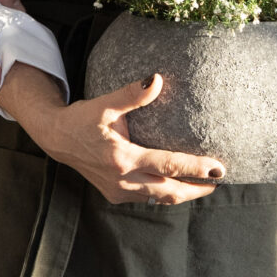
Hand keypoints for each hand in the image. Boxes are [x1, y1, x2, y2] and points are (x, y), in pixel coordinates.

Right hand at [0, 68, 222, 206]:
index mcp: (123, 159)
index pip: (169, 165)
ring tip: (205, 186)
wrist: (57, 139)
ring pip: (159, 198)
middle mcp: (122, 180)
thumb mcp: (105, 104)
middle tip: (220, 181)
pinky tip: (177, 184)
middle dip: (197, 189)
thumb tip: (156, 79)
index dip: (196, 168)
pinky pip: (146, 198)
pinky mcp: (115, 195)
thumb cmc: (82, 119)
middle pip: (170, 191)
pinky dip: (164, 193)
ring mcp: (118, 191)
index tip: (219, 169)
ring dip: (182, 193)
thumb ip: (132, 94)